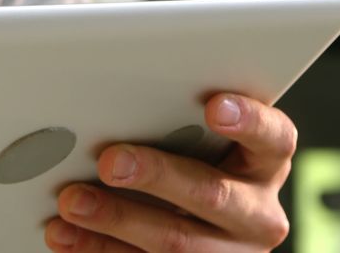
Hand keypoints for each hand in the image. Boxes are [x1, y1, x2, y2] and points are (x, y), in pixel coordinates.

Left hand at [45, 94, 294, 251]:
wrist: (199, 223)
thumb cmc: (191, 160)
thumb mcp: (197, 139)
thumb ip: (174, 121)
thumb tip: (110, 102)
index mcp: (265, 162)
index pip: (274, 138)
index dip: (248, 121)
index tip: (214, 107)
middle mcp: (257, 212)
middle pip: (212, 193)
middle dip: (156, 175)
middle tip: (110, 161)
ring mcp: (228, 252)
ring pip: (175, 241)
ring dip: (116, 220)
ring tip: (72, 202)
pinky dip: (97, 248)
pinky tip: (65, 235)